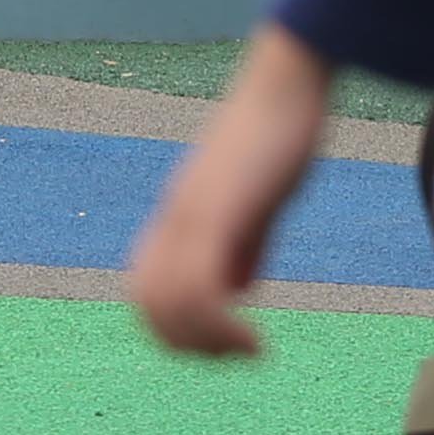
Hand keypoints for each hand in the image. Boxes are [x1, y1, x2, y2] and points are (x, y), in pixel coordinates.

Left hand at [124, 25, 330, 357]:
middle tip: (235, 354)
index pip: (146, 287)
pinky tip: (255, 340)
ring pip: (168, 301)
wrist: (287, 81)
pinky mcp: (218, 210)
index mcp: (181, 212)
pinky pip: (198, 286)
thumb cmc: (280, 133)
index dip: (173, 327)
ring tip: (248, 351)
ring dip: (206, 343)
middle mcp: (176, 214)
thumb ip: (245, 242)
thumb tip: (237, 287)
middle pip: (147, 301)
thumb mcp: (259, 199)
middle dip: (185, 343)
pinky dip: (220, 328)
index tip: (222, 342)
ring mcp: (192, 212)